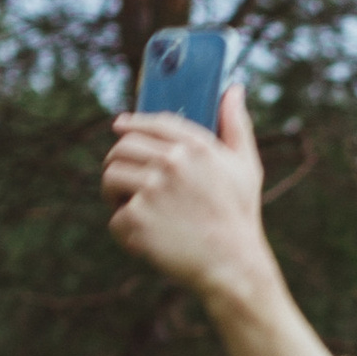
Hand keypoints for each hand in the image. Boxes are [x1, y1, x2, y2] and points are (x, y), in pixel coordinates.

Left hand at [104, 83, 267, 305]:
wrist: (233, 266)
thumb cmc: (239, 217)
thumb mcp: (246, 167)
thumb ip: (236, 125)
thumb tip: (233, 89)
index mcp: (197, 146)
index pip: (153, 123)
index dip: (133, 124)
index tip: (120, 127)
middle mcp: (172, 162)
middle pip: (122, 147)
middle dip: (118, 162)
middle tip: (123, 179)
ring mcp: (151, 190)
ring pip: (111, 177)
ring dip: (114, 193)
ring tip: (129, 207)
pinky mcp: (136, 219)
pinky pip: (115, 217)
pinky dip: (125, 230)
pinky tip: (144, 239)